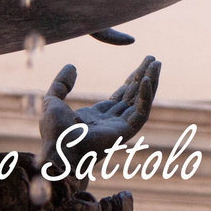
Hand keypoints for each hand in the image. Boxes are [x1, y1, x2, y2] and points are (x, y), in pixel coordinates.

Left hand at [39, 56, 160, 175]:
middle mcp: (112, 121)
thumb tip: (71, 66)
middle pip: (134, 95)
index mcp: (97, 116)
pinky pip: (141, 111)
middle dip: (144, 77)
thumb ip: (61, 83)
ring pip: (141, 100)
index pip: (121, 96)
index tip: (141, 66)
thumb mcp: (53, 101)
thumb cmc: (54, 133)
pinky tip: (146, 80)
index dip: (131, 80)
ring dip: (150, 82)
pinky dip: (146, 96)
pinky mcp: (127, 131)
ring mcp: (121, 126)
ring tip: (157, 64)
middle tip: (154, 59)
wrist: (60, 151)